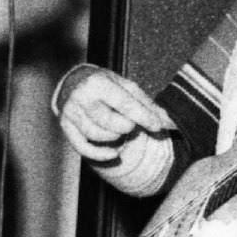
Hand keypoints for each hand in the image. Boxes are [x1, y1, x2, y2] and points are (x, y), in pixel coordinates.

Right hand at [55, 67, 173, 163]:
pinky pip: (83, 148)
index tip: (157, 126)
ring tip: (119, 131)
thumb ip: (148, 106)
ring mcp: (71, 112)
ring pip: (97, 135)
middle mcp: (81, 97)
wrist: (74, 83)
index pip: (125, 104)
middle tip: (130, 124)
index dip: (143, 117)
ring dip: (114, 138)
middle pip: (109, 122)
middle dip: (126, 127)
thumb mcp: (128, 88)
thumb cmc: (107, 86)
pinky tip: (114, 152)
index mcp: (98, 82)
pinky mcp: (65, 127)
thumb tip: (171, 123)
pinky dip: (100, 154)